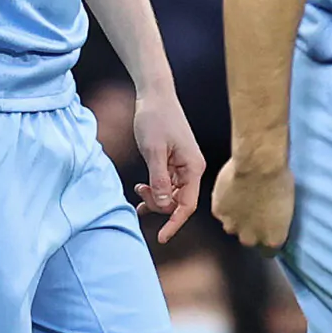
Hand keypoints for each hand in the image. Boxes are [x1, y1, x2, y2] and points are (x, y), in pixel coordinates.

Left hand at [132, 85, 205, 240]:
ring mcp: (183, 166)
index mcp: (193, 168)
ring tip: (138, 190)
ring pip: (171, 195)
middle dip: (159, 205)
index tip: (161, 238)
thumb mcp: (154, 151)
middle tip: (139, 193)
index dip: (174, 223)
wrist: (154, 95)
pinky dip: (154, 190)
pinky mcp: (174, 162)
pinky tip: (141, 192)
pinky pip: (166, 185)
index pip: (187, 205)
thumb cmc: (155, 119)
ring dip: (155, 198)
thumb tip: (163, 205)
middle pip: (178, 202)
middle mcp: (192, 169)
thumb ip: (159, 179)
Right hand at [211, 148, 294, 250]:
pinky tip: (231, 191)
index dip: (267, 238)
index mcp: (273, 239)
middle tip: (253, 210)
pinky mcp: (218, 212)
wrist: (258, 165)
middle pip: (249, 240)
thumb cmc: (280, 180)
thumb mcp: (286, 206)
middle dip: (251, 229)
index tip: (267, 230)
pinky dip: (225, 203)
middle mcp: (251, 238)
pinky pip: (221, 211)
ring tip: (241, 199)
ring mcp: (232, 226)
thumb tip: (271, 220)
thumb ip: (275, 221)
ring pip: (233, 227)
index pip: (269, 251)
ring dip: (236, 217)